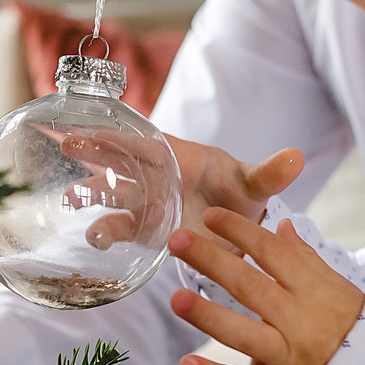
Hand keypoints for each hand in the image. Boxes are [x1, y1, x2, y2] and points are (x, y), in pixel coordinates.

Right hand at [56, 132, 301, 250]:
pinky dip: (105, 233)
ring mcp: (144, 204)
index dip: (115, 133)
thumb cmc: (240, 194)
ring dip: (91, 195)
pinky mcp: (144, 231)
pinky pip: (120, 230)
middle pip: (115, 161)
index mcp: (175, 155)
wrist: (237, 226)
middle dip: (91, 154)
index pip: (140, 140)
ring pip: (111, 196)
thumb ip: (270, 174)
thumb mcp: (254, 184)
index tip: (88, 126)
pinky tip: (95, 238)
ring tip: (71, 198)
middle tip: (67, 147)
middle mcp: (153, 176)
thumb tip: (297, 158)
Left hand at [166, 208, 364, 364]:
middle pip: (250, 286)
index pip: (272, 253)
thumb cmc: (351, 328)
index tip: (210, 215)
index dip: (242, 232)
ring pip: (243, 333)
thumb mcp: (338, 288)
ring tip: (176, 298)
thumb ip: (305, 258)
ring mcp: (286, 356)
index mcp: (313, 290)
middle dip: (212, 261)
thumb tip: (282, 224)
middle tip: (177, 241)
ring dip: (207, 316)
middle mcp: (298, 321)